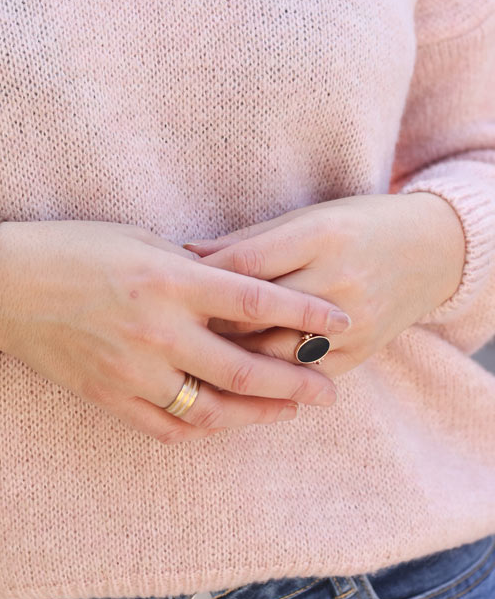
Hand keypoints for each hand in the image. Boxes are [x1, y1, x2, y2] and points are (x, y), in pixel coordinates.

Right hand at [0, 219, 350, 444]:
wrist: (3, 283)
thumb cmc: (73, 247)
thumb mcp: (141, 240)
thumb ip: (192, 268)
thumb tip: (238, 289)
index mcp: (170, 279)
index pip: (257, 300)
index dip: (305, 312)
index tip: (340, 320)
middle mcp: (158, 330)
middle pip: (246, 369)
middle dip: (297, 382)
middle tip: (329, 391)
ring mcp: (132, 370)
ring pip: (212, 409)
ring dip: (258, 415)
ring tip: (288, 412)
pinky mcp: (108, 396)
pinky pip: (167, 426)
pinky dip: (201, 427)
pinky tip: (224, 422)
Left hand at [184, 192, 465, 375]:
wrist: (431, 250)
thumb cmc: (354, 225)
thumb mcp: (304, 219)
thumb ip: (246, 241)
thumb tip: (185, 253)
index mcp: (320, 236)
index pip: (247, 265)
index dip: (202, 279)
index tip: (167, 287)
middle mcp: (338, 280)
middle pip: (258, 315)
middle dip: (209, 324)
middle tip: (169, 331)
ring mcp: (354, 322)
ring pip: (277, 354)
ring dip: (233, 359)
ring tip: (194, 358)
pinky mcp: (362, 352)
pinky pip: (304, 375)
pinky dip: (270, 379)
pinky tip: (238, 380)